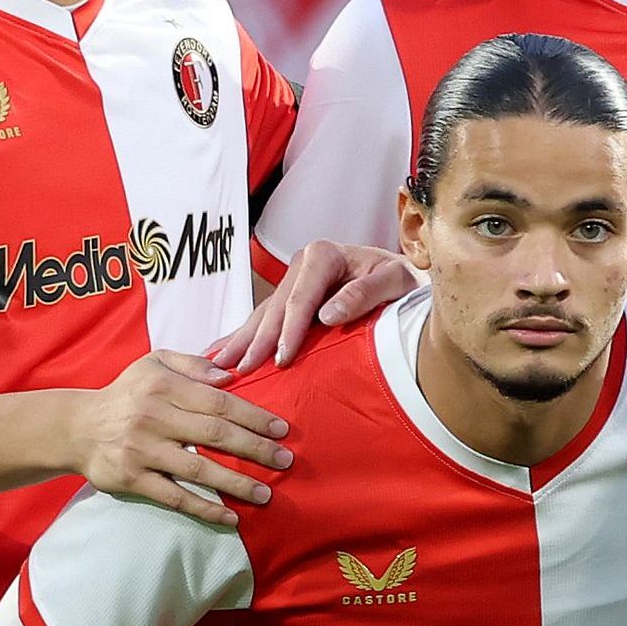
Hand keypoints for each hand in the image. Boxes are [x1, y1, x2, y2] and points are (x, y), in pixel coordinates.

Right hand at [77, 352, 291, 526]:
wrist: (76, 428)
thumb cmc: (126, 394)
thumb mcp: (153, 364)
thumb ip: (193, 365)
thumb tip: (230, 375)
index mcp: (162, 387)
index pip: (218, 403)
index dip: (253, 417)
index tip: (282, 429)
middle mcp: (153, 418)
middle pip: (214, 435)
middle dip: (255, 449)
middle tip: (285, 461)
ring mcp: (142, 451)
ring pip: (198, 469)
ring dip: (237, 484)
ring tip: (267, 494)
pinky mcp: (132, 479)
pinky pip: (175, 497)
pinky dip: (205, 508)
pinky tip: (231, 517)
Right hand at [202, 236, 411, 373]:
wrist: (406, 276)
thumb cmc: (404, 279)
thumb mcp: (395, 282)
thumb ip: (364, 294)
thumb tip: (328, 315)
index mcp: (324, 255)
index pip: (300, 299)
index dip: (289, 331)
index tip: (282, 360)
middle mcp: (303, 263)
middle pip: (275, 307)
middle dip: (258, 341)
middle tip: (241, 370)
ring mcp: (294, 279)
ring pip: (264, 313)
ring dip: (243, 340)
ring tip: (221, 365)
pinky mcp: (291, 295)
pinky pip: (265, 317)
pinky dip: (246, 336)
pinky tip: (223, 352)